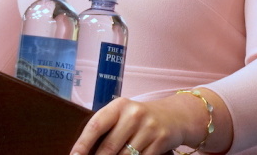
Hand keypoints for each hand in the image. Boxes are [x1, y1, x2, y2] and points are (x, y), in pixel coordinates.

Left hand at [70, 97, 184, 154]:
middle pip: (109, 147)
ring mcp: (149, 128)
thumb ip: (106, 129)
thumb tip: (84, 152)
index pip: (96, 125)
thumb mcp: (123, 115)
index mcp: (119, 106)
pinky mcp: (160, 141)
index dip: (82, 144)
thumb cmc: (139, 119)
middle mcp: (134, 115)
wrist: (174, 116)